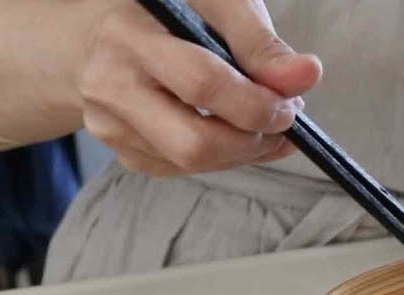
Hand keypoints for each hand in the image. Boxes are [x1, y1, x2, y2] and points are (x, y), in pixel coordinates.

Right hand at [79, 0, 321, 176]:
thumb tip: (306, 76)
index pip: (202, 85)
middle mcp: (109, 86)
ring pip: (192, 163)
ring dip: (244, 150)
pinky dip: (223, 156)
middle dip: (253, 141)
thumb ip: (259, 41)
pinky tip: (235, 131)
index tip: (292, 101)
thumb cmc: (166, 12)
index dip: (257, 104)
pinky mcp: (121, 150)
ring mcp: (110, 125)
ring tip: (265, 122)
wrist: (97, 33)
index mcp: (129, 36)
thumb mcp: (213, 4)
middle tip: (283, 120)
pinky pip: (184, 169)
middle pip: (194, 144)